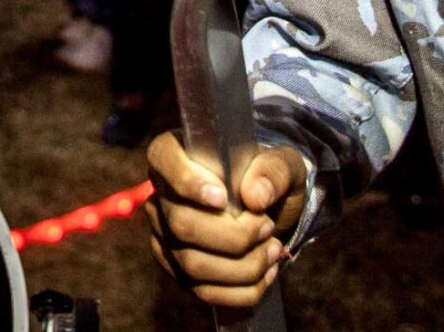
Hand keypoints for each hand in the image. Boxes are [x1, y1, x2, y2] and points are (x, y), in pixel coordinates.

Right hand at [143, 132, 303, 310]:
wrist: (266, 209)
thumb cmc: (267, 177)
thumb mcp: (282, 163)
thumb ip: (274, 171)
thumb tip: (255, 197)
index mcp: (175, 153)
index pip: (163, 160)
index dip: (187, 182)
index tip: (223, 198)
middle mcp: (160, 196)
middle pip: (181, 224)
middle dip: (233, 236)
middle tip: (267, 227)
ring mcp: (165, 237)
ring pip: (192, 264)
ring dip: (242, 266)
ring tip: (272, 250)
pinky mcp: (178, 270)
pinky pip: (203, 291)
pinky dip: (240, 290)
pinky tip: (266, 273)